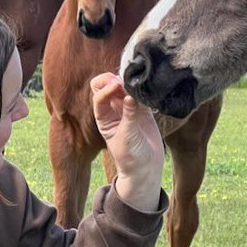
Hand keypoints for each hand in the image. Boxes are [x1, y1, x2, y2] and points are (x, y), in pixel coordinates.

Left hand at [91, 72, 164, 212]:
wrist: (145, 167)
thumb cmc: (130, 156)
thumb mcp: (127, 136)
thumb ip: (129, 115)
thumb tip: (130, 95)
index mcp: (103, 117)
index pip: (99, 95)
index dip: (107, 89)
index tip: (117, 86)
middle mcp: (114, 110)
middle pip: (107, 85)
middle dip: (113, 79)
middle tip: (125, 81)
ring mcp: (129, 108)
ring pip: (124, 86)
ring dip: (129, 82)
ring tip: (139, 83)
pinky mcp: (144, 109)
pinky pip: (141, 93)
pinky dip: (143, 89)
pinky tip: (148, 88)